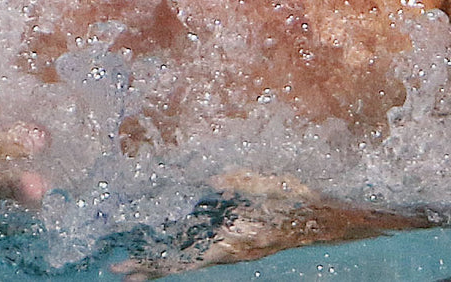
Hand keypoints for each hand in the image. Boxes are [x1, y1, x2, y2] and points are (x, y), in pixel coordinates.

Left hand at [112, 171, 439, 278]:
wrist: (333, 222)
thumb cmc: (301, 202)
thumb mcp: (270, 186)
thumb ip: (239, 183)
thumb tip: (212, 179)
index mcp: (232, 241)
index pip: (183, 256)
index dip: (152, 261)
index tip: (124, 266)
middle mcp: (230, 252)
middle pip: (182, 262)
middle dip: (150, 266)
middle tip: (117, 270)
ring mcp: (237, 251)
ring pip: (193, 257)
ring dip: (165, 261)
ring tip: (136, 269)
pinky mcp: (244, 244)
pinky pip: (208, 250)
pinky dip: (187, 252)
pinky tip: (177, 250)